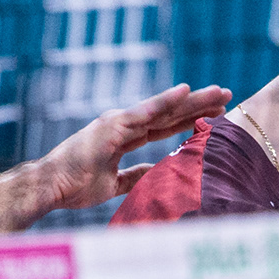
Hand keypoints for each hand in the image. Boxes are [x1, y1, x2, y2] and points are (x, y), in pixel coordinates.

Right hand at [36, 83, 231, 210]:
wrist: (51, 187)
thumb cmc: (75, 186)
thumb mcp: (115, 183)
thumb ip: (137, 175)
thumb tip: (158, 172)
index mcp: (124, 136)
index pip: (165, 126)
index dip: (190, 119)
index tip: (216, 115)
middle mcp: (124, 124)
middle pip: (170, 113)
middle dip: (199, 105)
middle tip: (227, 95)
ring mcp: (118, 122)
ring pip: (164, 108)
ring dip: (192, 99)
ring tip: (219, 92)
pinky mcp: (112, 126)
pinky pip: (144, 112)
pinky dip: (165, 101)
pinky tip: (185, 91)